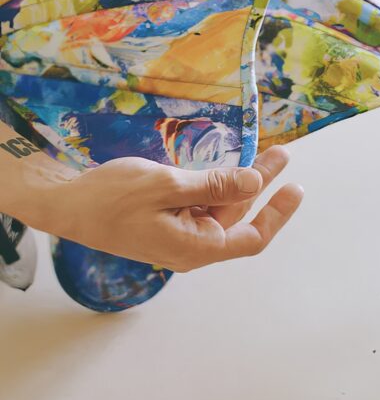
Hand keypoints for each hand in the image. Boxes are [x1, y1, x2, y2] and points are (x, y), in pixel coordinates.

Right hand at [12, 146, 302, 271]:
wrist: (66, 203)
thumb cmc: (111, 197)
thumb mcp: (168, 185)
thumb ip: (214, 187)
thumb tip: (255, 186)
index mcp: (195, 247)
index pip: (250, 238)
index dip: (276, 215)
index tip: (294, 189)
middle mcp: (191, 245)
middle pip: (237, 216)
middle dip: (259, 184)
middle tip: (281, 154)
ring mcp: (179, 234)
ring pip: (220, 208)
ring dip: (238, 182)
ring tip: (263, 153)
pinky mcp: (167, 221)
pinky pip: (200, 205)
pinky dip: (215, 186)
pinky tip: (225, 167)